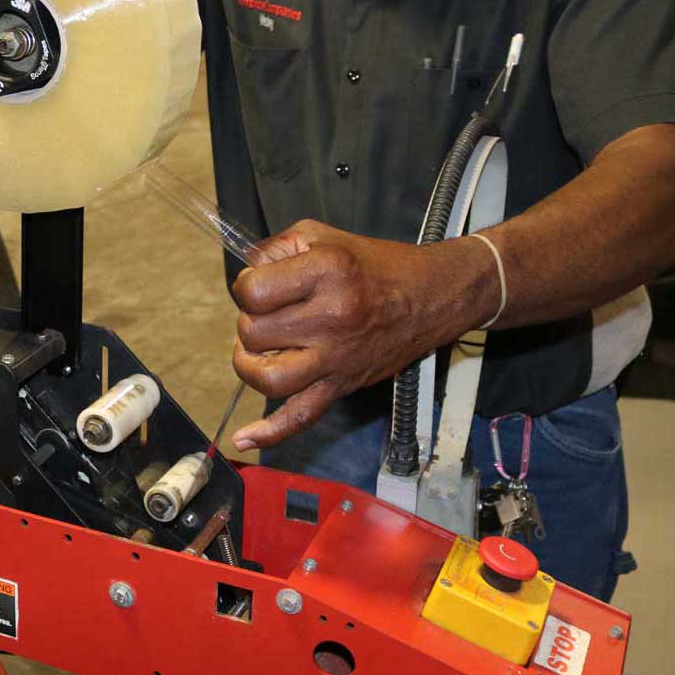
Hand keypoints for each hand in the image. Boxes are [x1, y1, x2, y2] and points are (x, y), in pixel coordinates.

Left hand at [230, 220, 493, 451]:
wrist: (430, 295)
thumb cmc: (373, 263)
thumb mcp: (322, 236)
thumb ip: (275, 248)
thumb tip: (245, 274)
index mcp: (326, 272)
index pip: (253, 292)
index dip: (246, 287)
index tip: (260, 285)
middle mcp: (332, 316)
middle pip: (254, 333)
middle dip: (250, 320)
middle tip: (268, 312)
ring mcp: (338, 358)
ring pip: (268, 378)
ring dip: (250, 365)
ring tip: (257, 349)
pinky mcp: (343, 385)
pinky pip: (302, 416)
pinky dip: (271, 432)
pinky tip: (244, 438)